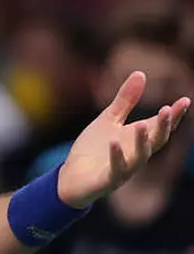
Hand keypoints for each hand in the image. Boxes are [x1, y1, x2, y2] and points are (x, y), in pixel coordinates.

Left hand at [58, 71, 190, 206]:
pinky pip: (116, 170)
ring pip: (140, 157)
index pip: (160, 126)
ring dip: (142, 142)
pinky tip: (113, 143)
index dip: (173, 115)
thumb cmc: (93, 149)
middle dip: (163, 126)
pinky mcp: (108, 180)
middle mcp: (135, 154)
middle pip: (156, 141)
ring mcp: (124, 169)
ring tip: (141, 124)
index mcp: (137, 139)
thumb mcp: (108, 120)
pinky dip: (116, 156)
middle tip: (167, 110)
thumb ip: (125, 100)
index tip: (185, 101)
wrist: (71, 178)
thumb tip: (141, 73)